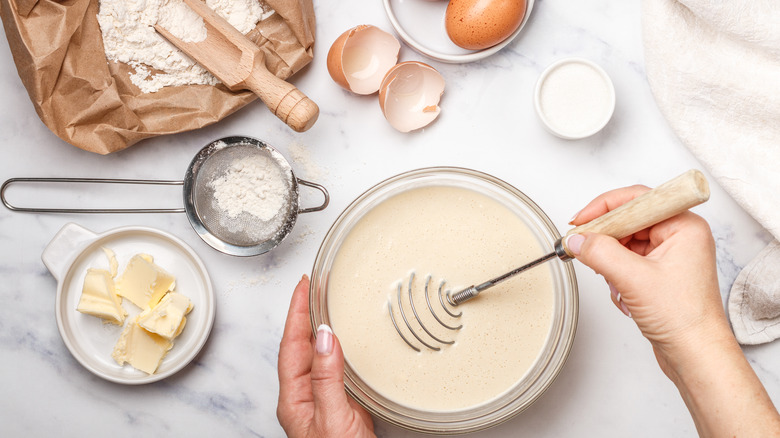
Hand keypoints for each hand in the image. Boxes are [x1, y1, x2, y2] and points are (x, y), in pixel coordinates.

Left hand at [277, 275, 374, 437]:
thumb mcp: (334, 418)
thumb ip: (327, 378)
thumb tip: (325, 336)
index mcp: (295, 398)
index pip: (291, 345)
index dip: (295, 313)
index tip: (303, 286)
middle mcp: (304, 397)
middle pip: (298, 346)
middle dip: (304, 314)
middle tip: (315, 286)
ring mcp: (321, 401)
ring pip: (315, 355)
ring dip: (320, 327)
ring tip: (326, 303)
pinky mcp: (340, 406)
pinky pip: (333, 367)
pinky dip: (338, 347)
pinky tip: (346, 341)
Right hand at [566, 184, 726, 371]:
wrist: (696, 354)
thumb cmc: (684, 318)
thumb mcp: (633, 279)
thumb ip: (600, 253)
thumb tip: (577, 239)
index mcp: (684, 226)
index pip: (637, 199)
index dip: (604, 207)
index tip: (580, 221)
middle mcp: (680, 236)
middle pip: (628, 220)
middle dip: (606, 239)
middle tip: (583, 247)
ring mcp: (670, 255)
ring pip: (625, 243)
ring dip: (611, 262)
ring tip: (615, 282)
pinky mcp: (660, 273)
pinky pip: (627, 261)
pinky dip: (617, 275)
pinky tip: (623, 294)